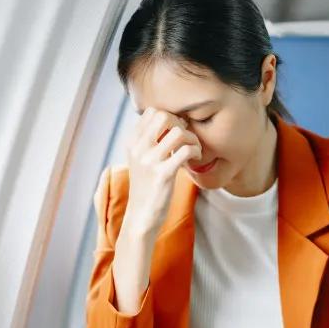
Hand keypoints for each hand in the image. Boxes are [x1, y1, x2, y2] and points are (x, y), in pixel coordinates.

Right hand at [123, 108, 201, 235]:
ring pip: (178, 132)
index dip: (169, 116)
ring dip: (192, 138)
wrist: (141, 215)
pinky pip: (186, 150)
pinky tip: (195, 158)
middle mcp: (138, 149)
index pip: (151, 112)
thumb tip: (169, 120)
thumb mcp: (140, 160)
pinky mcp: (163, 174)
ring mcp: (150, 161)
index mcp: (132, 143)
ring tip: (193, 150)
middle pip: (164, 116)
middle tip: (186, 139)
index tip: (175, 131)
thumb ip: (150, 141)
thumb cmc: (146, 186)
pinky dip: (196, 151)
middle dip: (180, 124)